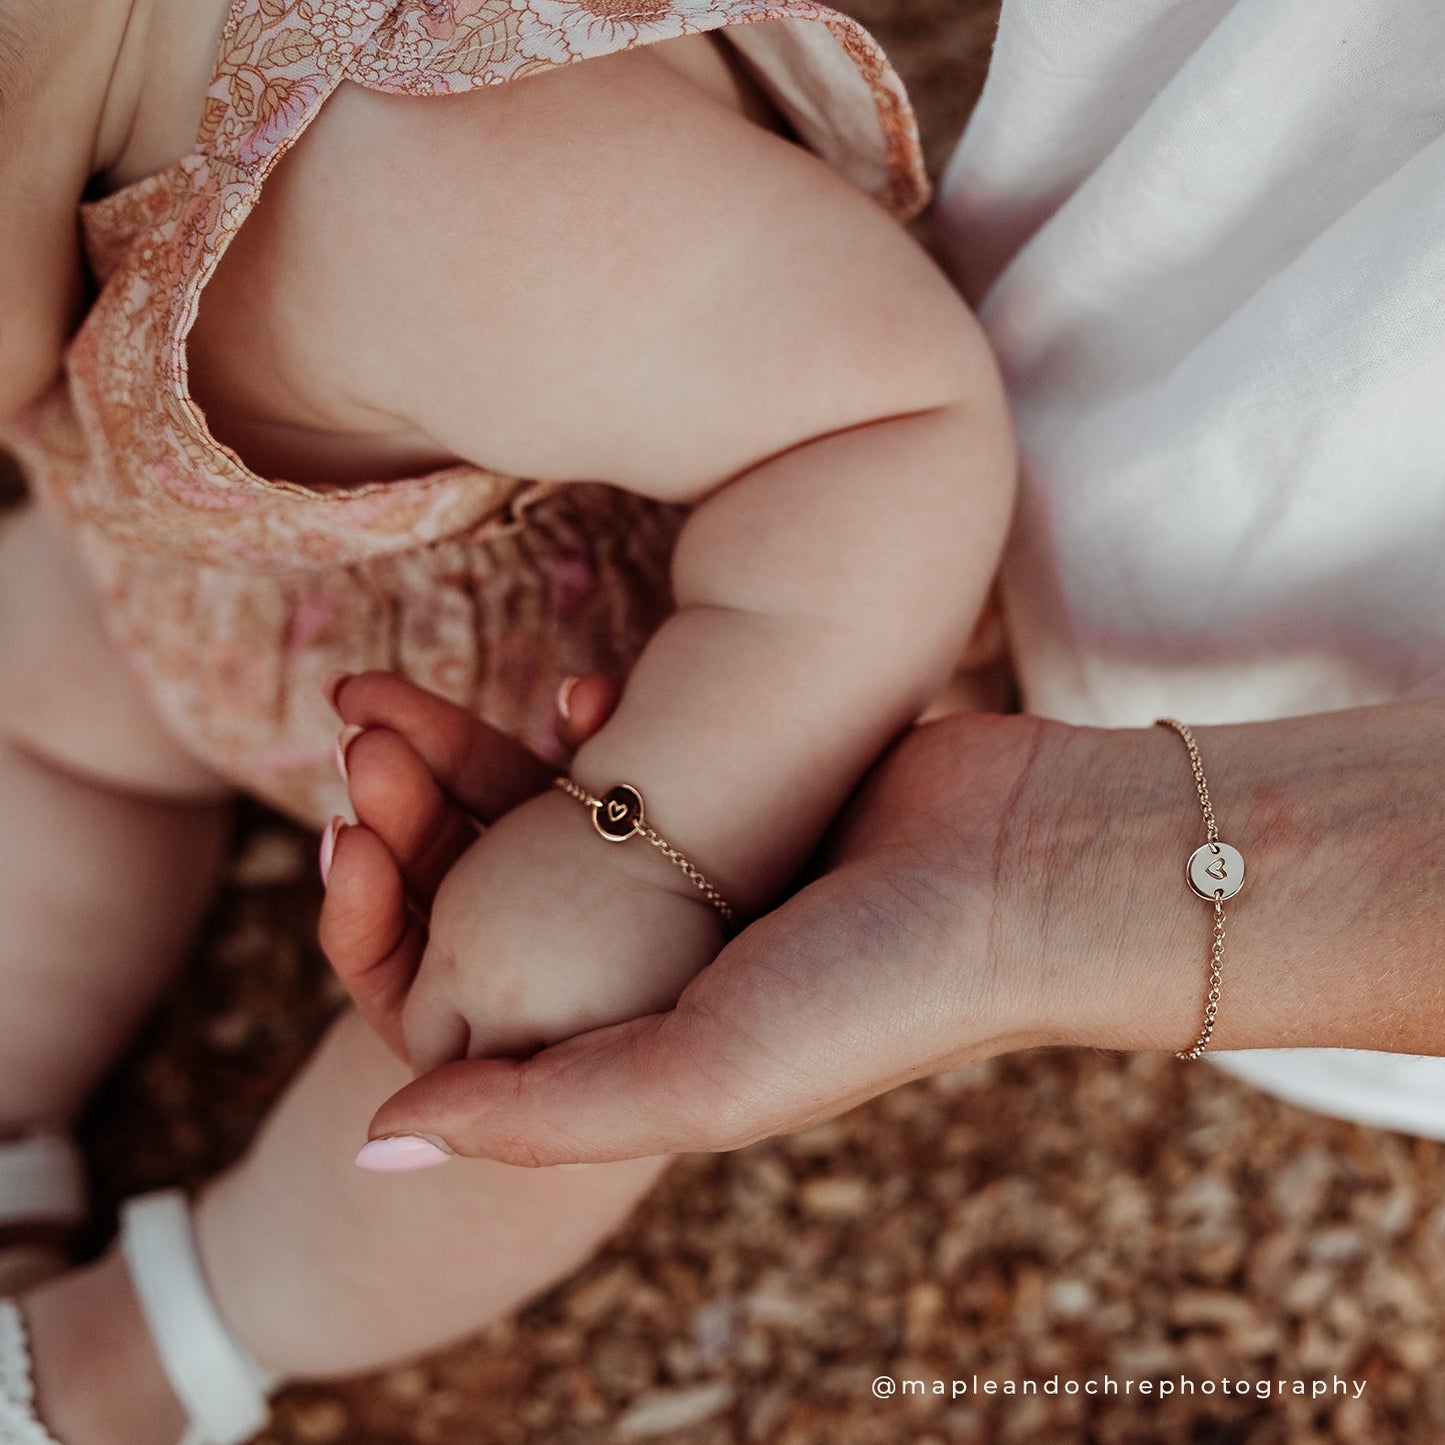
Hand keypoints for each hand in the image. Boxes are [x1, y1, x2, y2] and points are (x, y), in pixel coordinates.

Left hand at [321, 672, 1049, 1161]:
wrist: (1034, 870)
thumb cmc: (881, 989)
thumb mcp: (701, 1078)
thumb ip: (538, 1120)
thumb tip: (367, 1148)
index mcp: (632, 1045)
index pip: (459, 1002)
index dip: (379, 927)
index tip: (338, 839)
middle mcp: (657, 964)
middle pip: (491, 897)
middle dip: (412, 819)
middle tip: (361, 731)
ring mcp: (702, 876)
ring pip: (547, 817)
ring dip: (473, 758)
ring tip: (413, 696)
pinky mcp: (744, 798)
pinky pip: (635, 758)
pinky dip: (591, 727)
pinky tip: (581, 686)